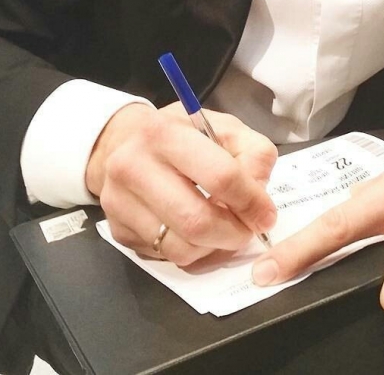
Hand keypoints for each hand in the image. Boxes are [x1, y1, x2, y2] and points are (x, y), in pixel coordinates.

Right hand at [85, 102, 277, 264]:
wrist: (123, 141)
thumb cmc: (181, 134)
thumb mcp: (224, 127)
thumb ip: (253, 155)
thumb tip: (260, 200)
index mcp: (166, 134)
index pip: (220, 177)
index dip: (251, 202)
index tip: (265, 215)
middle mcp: (134, 167)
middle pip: (197, 220)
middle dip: (233, 234)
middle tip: (247, 231)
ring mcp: (120, 202)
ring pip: (180, 248)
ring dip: (213, 248)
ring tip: (223, 231)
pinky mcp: (117, 230)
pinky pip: (164, 257)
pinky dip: (191, 253)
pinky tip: (197, 234)